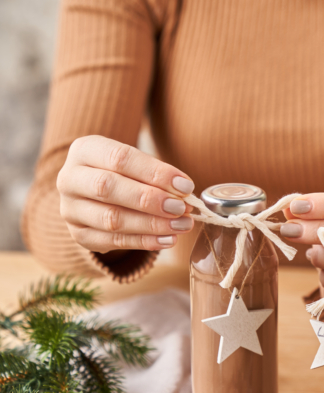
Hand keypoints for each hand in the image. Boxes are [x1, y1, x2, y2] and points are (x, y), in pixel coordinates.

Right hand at [57, 135, 194, 253]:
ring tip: (180, 225)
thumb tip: (183, 192)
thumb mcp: (133, 164)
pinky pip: (113, 242)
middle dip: (149, 200)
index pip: (120, 158)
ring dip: (151, 224)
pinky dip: (144, 242)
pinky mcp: (79, 235)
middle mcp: (70, 179)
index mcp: (83, 150)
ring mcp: (71, 209)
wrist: (93, 194)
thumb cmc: (121, 174)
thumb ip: (155, 175)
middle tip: (181, 208)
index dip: (155, 173)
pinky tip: (167, 240)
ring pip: (111, 219)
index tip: (185, 186)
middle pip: (108, 188)